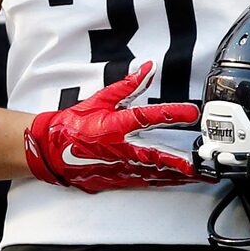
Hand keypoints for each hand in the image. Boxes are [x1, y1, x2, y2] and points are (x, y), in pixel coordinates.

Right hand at [23, 62, 201, 191]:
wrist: (50, 150)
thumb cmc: (73, 125)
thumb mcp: (99, 100)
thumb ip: (127, 86)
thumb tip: (147, 69)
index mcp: (113, 126)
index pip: (146, 117)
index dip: (170, 114)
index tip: (191, 112)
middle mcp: (117, 149)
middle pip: (154, 156)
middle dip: (178, 161)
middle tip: (199, 163)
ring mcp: (117, 167)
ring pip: (152, 173)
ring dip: (176, 175)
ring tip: (197, 175)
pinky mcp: (115, 178)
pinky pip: (143, 181)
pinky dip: (162, 181)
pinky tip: (177, 181)